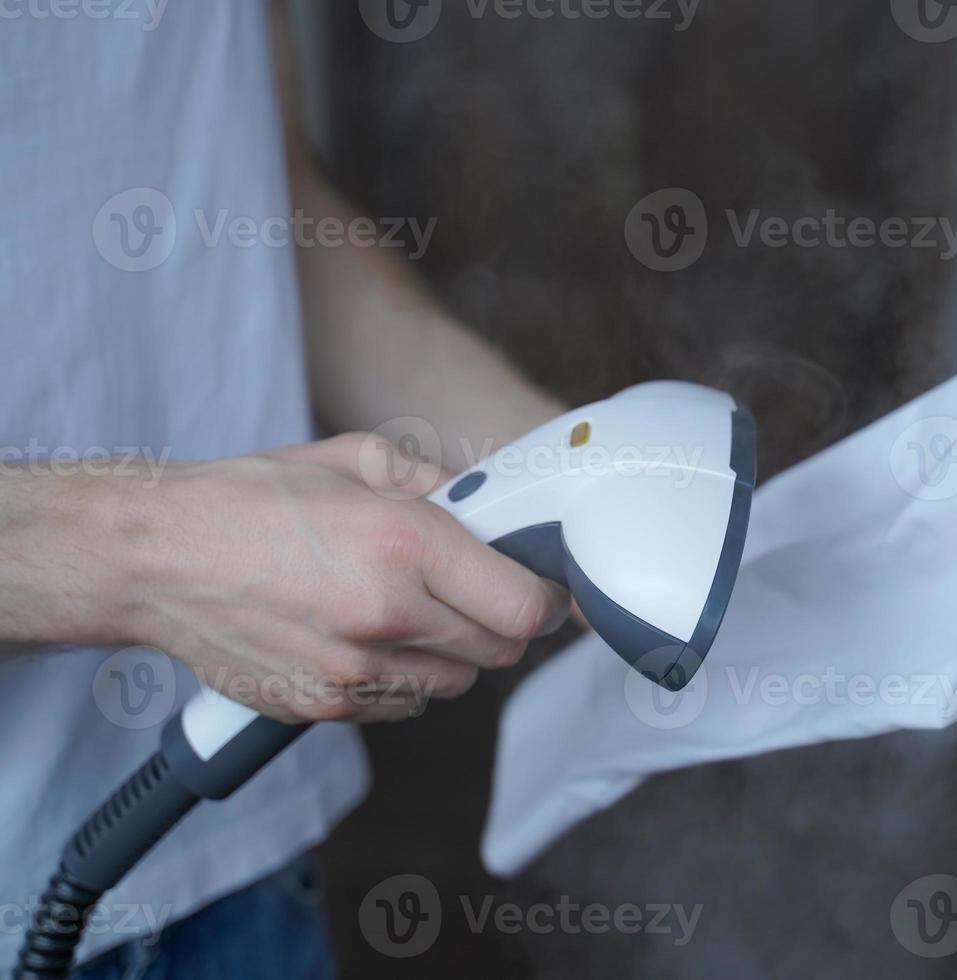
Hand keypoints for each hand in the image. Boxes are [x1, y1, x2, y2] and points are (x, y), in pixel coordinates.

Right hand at [85, 434, 565, 722]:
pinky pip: (404, 705)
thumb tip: (497, 512)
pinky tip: (366, 638)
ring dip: (451, 653)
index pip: (526, 608)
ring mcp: (353, 672)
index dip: (545, 599)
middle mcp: (384, 615)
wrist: (155, 558)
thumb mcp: (357, 459)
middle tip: (471, 590)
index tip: (540, 587)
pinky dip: (403, 679)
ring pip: (456, 684)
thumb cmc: (251, 500)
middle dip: (499, 621)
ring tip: (407, 610)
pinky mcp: (324, 708)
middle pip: (501, 651)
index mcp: (403, 544)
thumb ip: (442, 487)